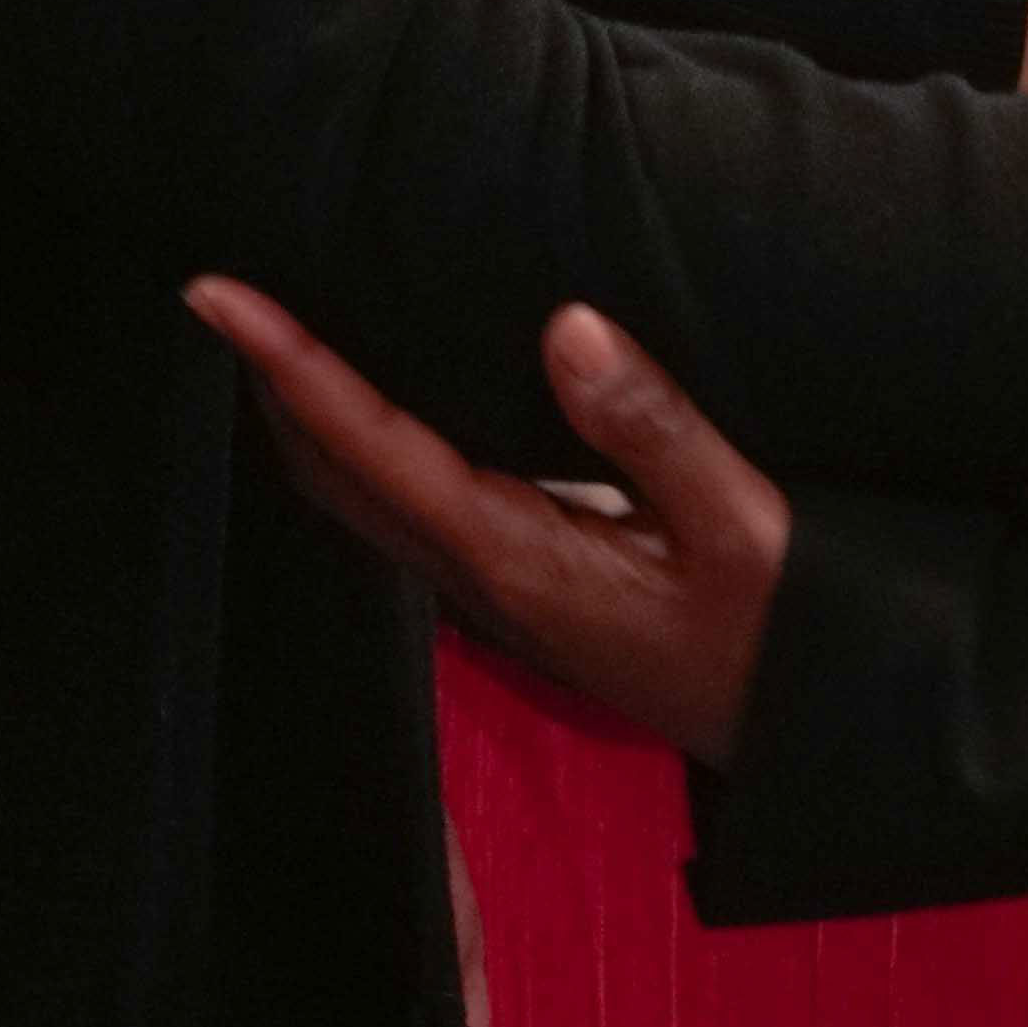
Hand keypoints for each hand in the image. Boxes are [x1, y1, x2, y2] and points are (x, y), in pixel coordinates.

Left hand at [192, 281, 791, 762]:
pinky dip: (362, 446)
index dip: (288, 366)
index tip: (217, 294)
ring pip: (360, 499)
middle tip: (221, 292)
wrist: (810, 733)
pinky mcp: (524, 593)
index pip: (371, 447)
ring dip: (306, 417)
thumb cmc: (782, 635)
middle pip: (332, 476)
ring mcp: (497, 595)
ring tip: (276, 330)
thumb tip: (565, 326)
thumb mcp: (742, 528)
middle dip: (269, 385)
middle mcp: (482, 580)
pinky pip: (406, 509)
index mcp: (516, 558)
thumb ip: (653, 430)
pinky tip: (382, 402)